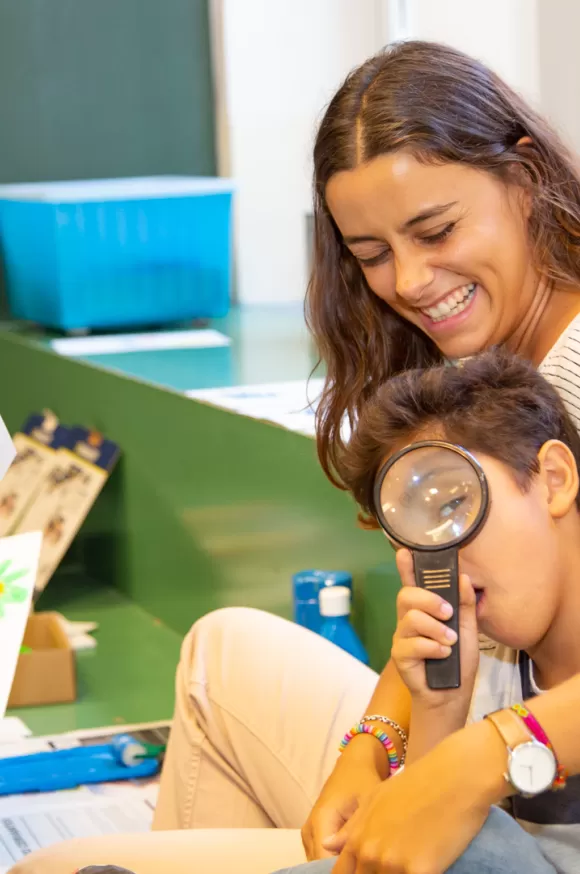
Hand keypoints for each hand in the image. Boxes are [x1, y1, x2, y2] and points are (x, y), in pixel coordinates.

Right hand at [301, 735, 385, 859]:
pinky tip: (352, 859)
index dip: (342, 870)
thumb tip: (347, 859)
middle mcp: (309, 830)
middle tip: (361, 868)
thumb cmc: (362, 782)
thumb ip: (353, 832)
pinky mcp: (312, 835)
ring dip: (336, 866)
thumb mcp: (365, 804)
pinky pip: (319, 857)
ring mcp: (308, 833)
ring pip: (317, 863)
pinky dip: (333, 861)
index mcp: (321, 820)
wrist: (353, 765)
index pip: (323, 861)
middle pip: (317, 866)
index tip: (360, 869)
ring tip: (358, 863)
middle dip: (340, 870)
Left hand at [328, 720, 507, 873]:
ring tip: (410, 865)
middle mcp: (371, 854)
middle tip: (394, 867)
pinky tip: (427, 870)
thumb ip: (352, 825)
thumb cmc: (418, 784)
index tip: (365, 872)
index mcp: (359, 839)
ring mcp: (393, 864)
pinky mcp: (419, 872)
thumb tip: (328, 844)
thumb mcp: (376, 798)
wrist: (455, 777)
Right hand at [392, 549, 478, 719]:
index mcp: (425, 610)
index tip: (405, 551)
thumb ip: (466, 605)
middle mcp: (409, 619)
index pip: (412, 583)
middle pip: (406, 595)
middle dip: (429, 600)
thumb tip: (463, 577)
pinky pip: (412, 642)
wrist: (452, 695)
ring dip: (436, 628)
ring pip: (411, 618)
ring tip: (449, 642)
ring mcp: (402, 636)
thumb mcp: (468, 630)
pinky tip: (443, 655)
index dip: (406, 567)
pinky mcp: (400, 655)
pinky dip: (433, 647)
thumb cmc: (459, 661)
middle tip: (448, 613)